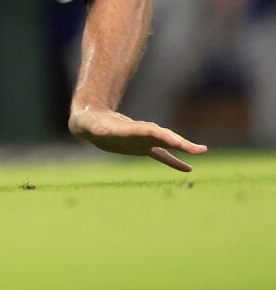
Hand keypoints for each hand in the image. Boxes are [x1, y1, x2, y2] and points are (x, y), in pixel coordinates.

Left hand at [68, 106, 207, 171]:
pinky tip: (188, 169)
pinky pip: (161, 156)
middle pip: (162, 136)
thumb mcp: (87, 125)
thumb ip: (95, 128)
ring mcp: (142, 140)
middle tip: (197, 149)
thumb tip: (101, 133)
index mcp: (128, 127)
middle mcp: (139, 132)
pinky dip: (174, 162)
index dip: (161, 136)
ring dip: (182, 148)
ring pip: (166, 144)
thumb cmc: (88, 121)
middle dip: (177, 142)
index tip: (175, 141)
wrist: (89, 120)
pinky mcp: (141, 148)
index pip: (148, 131)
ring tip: (201, 151)